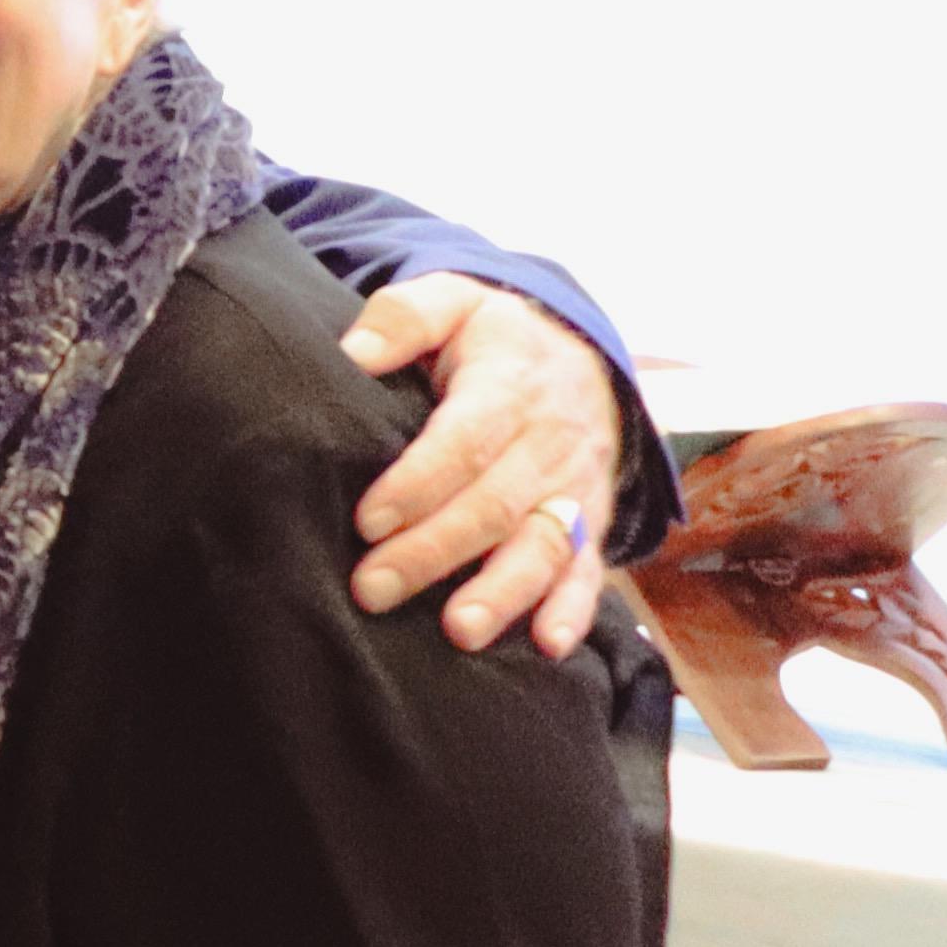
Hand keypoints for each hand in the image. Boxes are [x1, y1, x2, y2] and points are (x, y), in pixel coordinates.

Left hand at [338, 274, 625, 658]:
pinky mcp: (590, 523)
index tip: (367, 521)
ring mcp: (576, 488)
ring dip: (503, 591)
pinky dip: (572, 610)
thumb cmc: (492, 337)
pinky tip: (546, 646)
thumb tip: (356, 352)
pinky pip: (587, 569)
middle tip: (374, 589)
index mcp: (512, 385)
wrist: (580, 353)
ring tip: (458, 631)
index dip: (419, 483)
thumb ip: (403, 317)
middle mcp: (552, 442)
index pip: (466, 440)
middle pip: (495, 504)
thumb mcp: (453, 301)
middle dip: (435, 551)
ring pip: (543, 544)